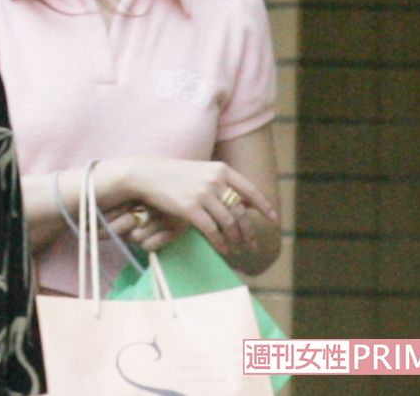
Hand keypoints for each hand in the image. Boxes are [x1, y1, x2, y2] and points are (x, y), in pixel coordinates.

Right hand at [103, 157, 277, 256]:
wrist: (145, 174)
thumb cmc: (173, 174)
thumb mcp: (201, 172)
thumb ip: (223, 184)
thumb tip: (247, 202)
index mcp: (220, 169)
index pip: (250, 190)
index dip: (264, 206)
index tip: (273, 219)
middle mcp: (214, 180)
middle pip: (241, 211)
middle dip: (250, 231)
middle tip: (253, 246)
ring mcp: (202, 194)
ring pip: (229, 223)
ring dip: (236, 240)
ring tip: (237, 250)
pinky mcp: (189, 208)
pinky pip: (212, 230)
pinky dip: (220, 242)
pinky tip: (223, 249)